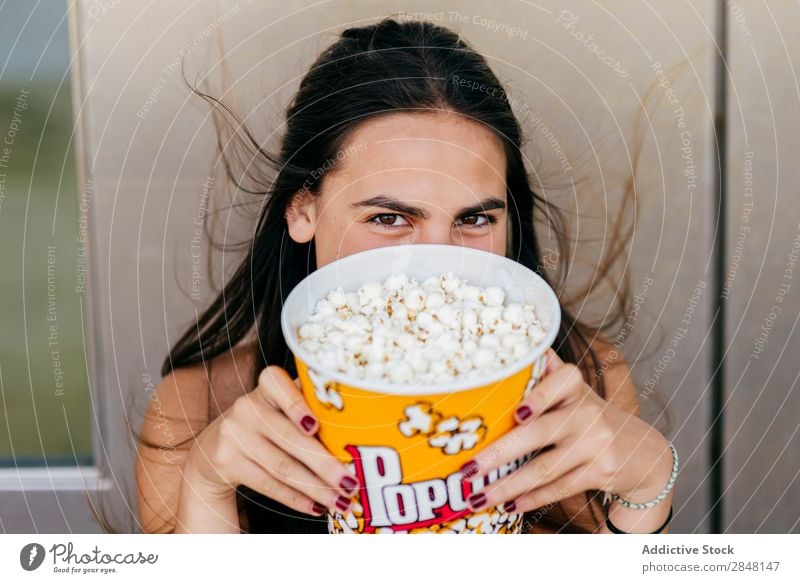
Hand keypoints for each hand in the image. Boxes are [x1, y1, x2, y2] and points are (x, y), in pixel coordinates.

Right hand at [183, 365, 358, 516]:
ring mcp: (234, 434)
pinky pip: (269, 484)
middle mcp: (247, 406)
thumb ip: (311, 406)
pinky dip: (297, 498)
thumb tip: (359, 427)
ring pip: (282, 466)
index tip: (315, 426)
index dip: (297, 405)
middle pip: (290, 438)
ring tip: (342, 501)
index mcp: (267, 385)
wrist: (215, 447)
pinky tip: (317, 507)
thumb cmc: (268, 422)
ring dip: (317, 488)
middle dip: (325, 464)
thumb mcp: (281, 405)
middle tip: (352, 483)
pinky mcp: (227, 462)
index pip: (280, 386)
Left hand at [459, 348, 673, 513]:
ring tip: (477, 497)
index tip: (515, 413)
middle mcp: (587, 413)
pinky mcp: (601, 472)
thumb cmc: (589, 416)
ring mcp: (596, 444)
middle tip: (467, 468)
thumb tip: (525, 346)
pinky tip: (509, 506)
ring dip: (508, 486)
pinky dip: (532, 498)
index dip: (537, 398)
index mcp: (574, 386)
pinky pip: (559, 487)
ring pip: (544, 468)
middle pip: (538, 434)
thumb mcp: (574, 392)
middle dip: (499, 453)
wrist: (641, 452)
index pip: (556, 385)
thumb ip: (548, 372)